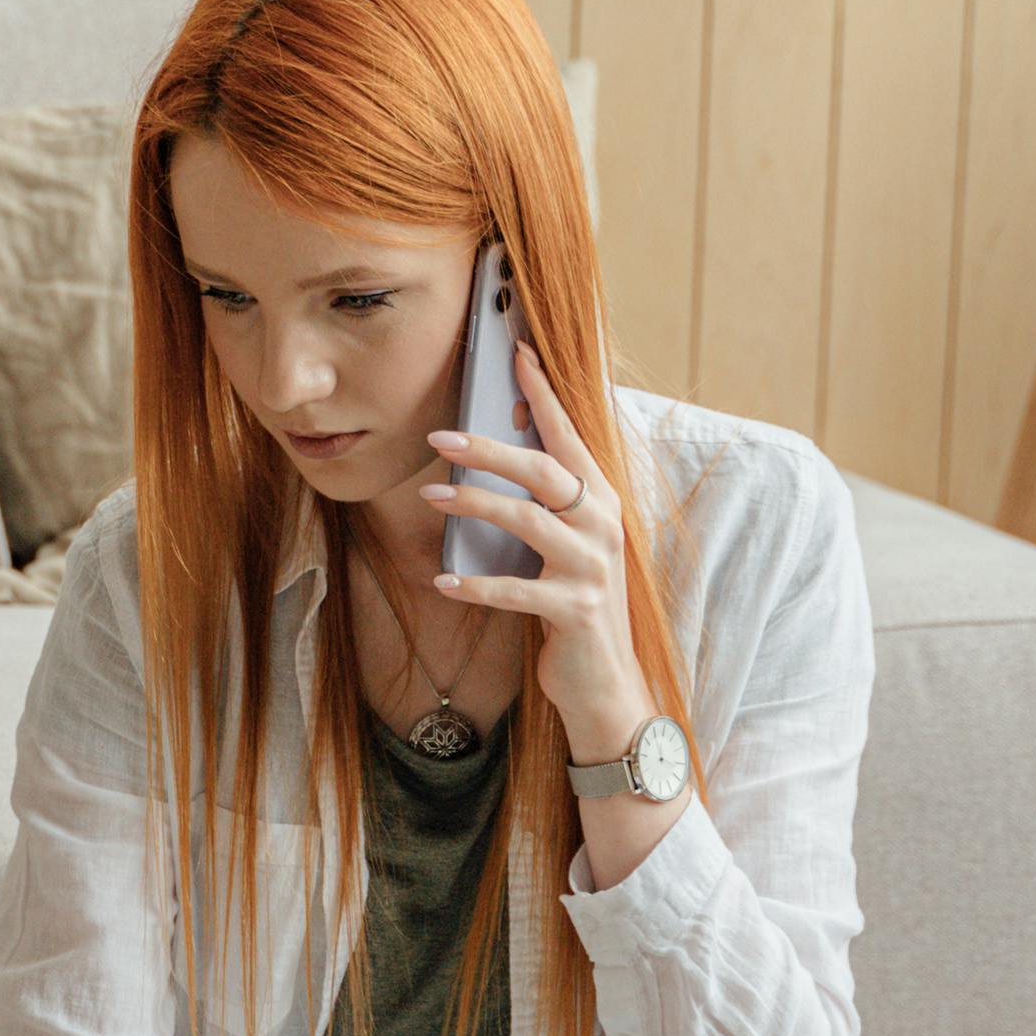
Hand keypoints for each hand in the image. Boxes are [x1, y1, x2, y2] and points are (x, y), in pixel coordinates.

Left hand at [420, 340, 652, 757]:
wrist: (605, 681)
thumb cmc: (574, 605)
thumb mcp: (564, 547)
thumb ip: (543, 505)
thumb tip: (488, 455)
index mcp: (600, 501)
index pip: (569, 436)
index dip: (543, 394)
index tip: (516, 353)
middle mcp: (602, 525)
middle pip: (542, 471)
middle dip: (489, 448)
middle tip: (439, 435)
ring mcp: (593, 567)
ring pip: (527, 520)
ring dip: (474, 505)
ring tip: (430, 496)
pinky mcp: (576, 609)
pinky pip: (516, 590)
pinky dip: (475, 585)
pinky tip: (442, 580)